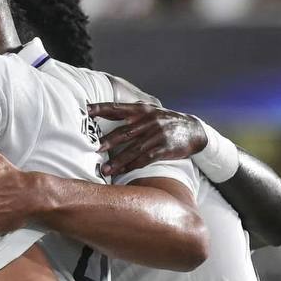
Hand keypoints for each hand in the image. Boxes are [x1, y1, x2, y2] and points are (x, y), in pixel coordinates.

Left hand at [89, 102, 206, 177]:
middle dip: (109, 140)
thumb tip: (106, 110)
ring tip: (105, 169)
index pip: (118, 108)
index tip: (86, 110)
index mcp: (142, 110)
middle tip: (94, 148)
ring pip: (133, 149)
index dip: (101, 108)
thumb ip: (131, 111)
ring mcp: (157, 135)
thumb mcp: (150, 111)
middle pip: (124, 132)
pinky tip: (121, 173)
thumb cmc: (165, 121)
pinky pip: (145, 159)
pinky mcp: (164, 149)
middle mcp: (149, 121)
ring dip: (118, 161)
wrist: (194, 130)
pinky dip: (132, 166)